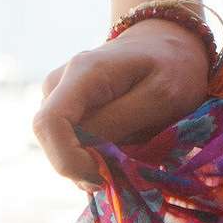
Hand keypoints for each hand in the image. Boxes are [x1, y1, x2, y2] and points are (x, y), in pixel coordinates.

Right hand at [32, 18, 213, 190]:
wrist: (167, 45)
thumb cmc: (172, 68)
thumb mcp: (161, 95)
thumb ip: (121, 121)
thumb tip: (86, 155)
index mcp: (83, 73)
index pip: (50, 123)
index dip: (68, 159)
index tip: (102, 177)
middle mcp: (59, 84)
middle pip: (51, 141)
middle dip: (85, 167)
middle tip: (125, 174)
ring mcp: (58, 98)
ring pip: (62, 147)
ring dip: (95, 162)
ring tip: (133, 153)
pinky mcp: (67, 111)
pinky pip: (73, 145)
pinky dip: (97, 157)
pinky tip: (124, 150)